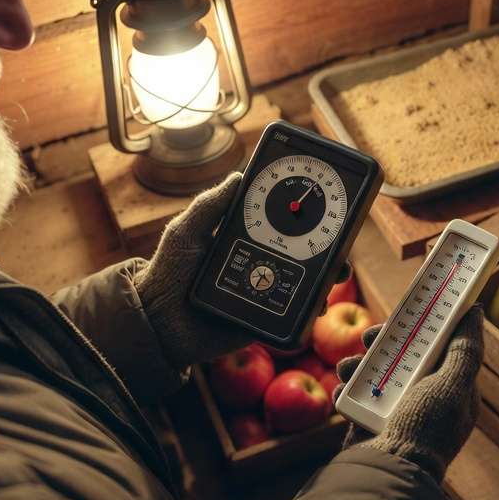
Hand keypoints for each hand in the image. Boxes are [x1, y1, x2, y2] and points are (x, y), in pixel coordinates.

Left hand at [135, 172, 351, 366]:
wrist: (155, 323)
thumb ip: (209, 205)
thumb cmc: (166, 273)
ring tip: (336, 272)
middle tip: (343, 239)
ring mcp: (264, 291)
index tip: (325, 201)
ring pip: (305, 282)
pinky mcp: (264, 320)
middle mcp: (260, 263)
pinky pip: (293, 315)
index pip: (281, 222)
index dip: (305, 213)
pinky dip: (310, 308)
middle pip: (303, 251)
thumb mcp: (186, 231)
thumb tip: (239, 176)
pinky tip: (318, 302)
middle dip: (329, 244)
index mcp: (245, 238)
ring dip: (327, 276)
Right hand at [332, 305, 484, 480]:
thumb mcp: (452, 385)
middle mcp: (426, 399)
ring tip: (348, 365)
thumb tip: (477, 312)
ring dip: (360, 363)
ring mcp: (397, 410)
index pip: (442, 349)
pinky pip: (358, 394)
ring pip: (377, 372)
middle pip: (406, 356)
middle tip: (370, 336)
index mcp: (452, 391)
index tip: (409, 311)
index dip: (426, 328)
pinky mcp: (371, 421)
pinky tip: (343, 386)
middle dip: (386, 343)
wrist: (386, 474)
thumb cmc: (425, 430)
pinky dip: (348, 387)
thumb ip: (466, 350)